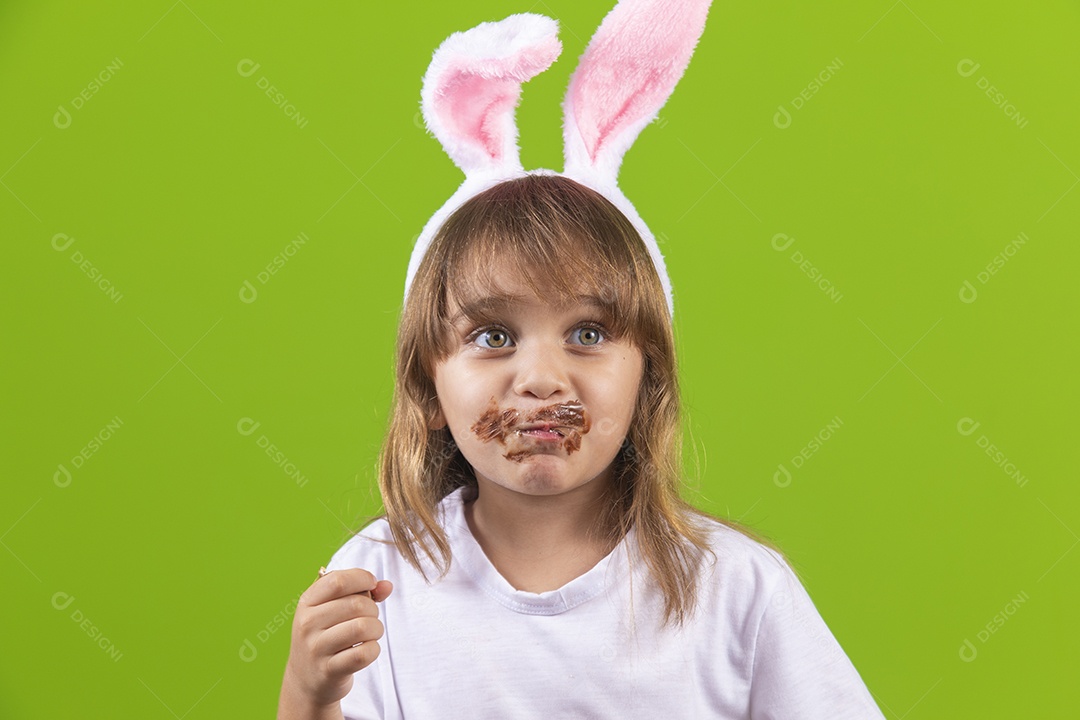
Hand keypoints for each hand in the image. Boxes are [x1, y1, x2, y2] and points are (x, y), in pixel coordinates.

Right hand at [282, 568, 393, 707]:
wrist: (306, 679)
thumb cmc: (326, 636)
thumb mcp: (333, 609)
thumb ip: (362, 592)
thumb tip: (387, 586)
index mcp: (307, 602)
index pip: (338, 581)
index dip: (362, 578)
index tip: (372, 584)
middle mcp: (307, 624)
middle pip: (356, 604)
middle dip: (373, 609)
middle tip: (370, 618)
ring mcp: (316, 648)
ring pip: (362, 627)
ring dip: (376, 629)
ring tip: (371, 633)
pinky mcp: (328, 671)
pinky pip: (363, 654)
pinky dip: (373, 649)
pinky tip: (367, 649)